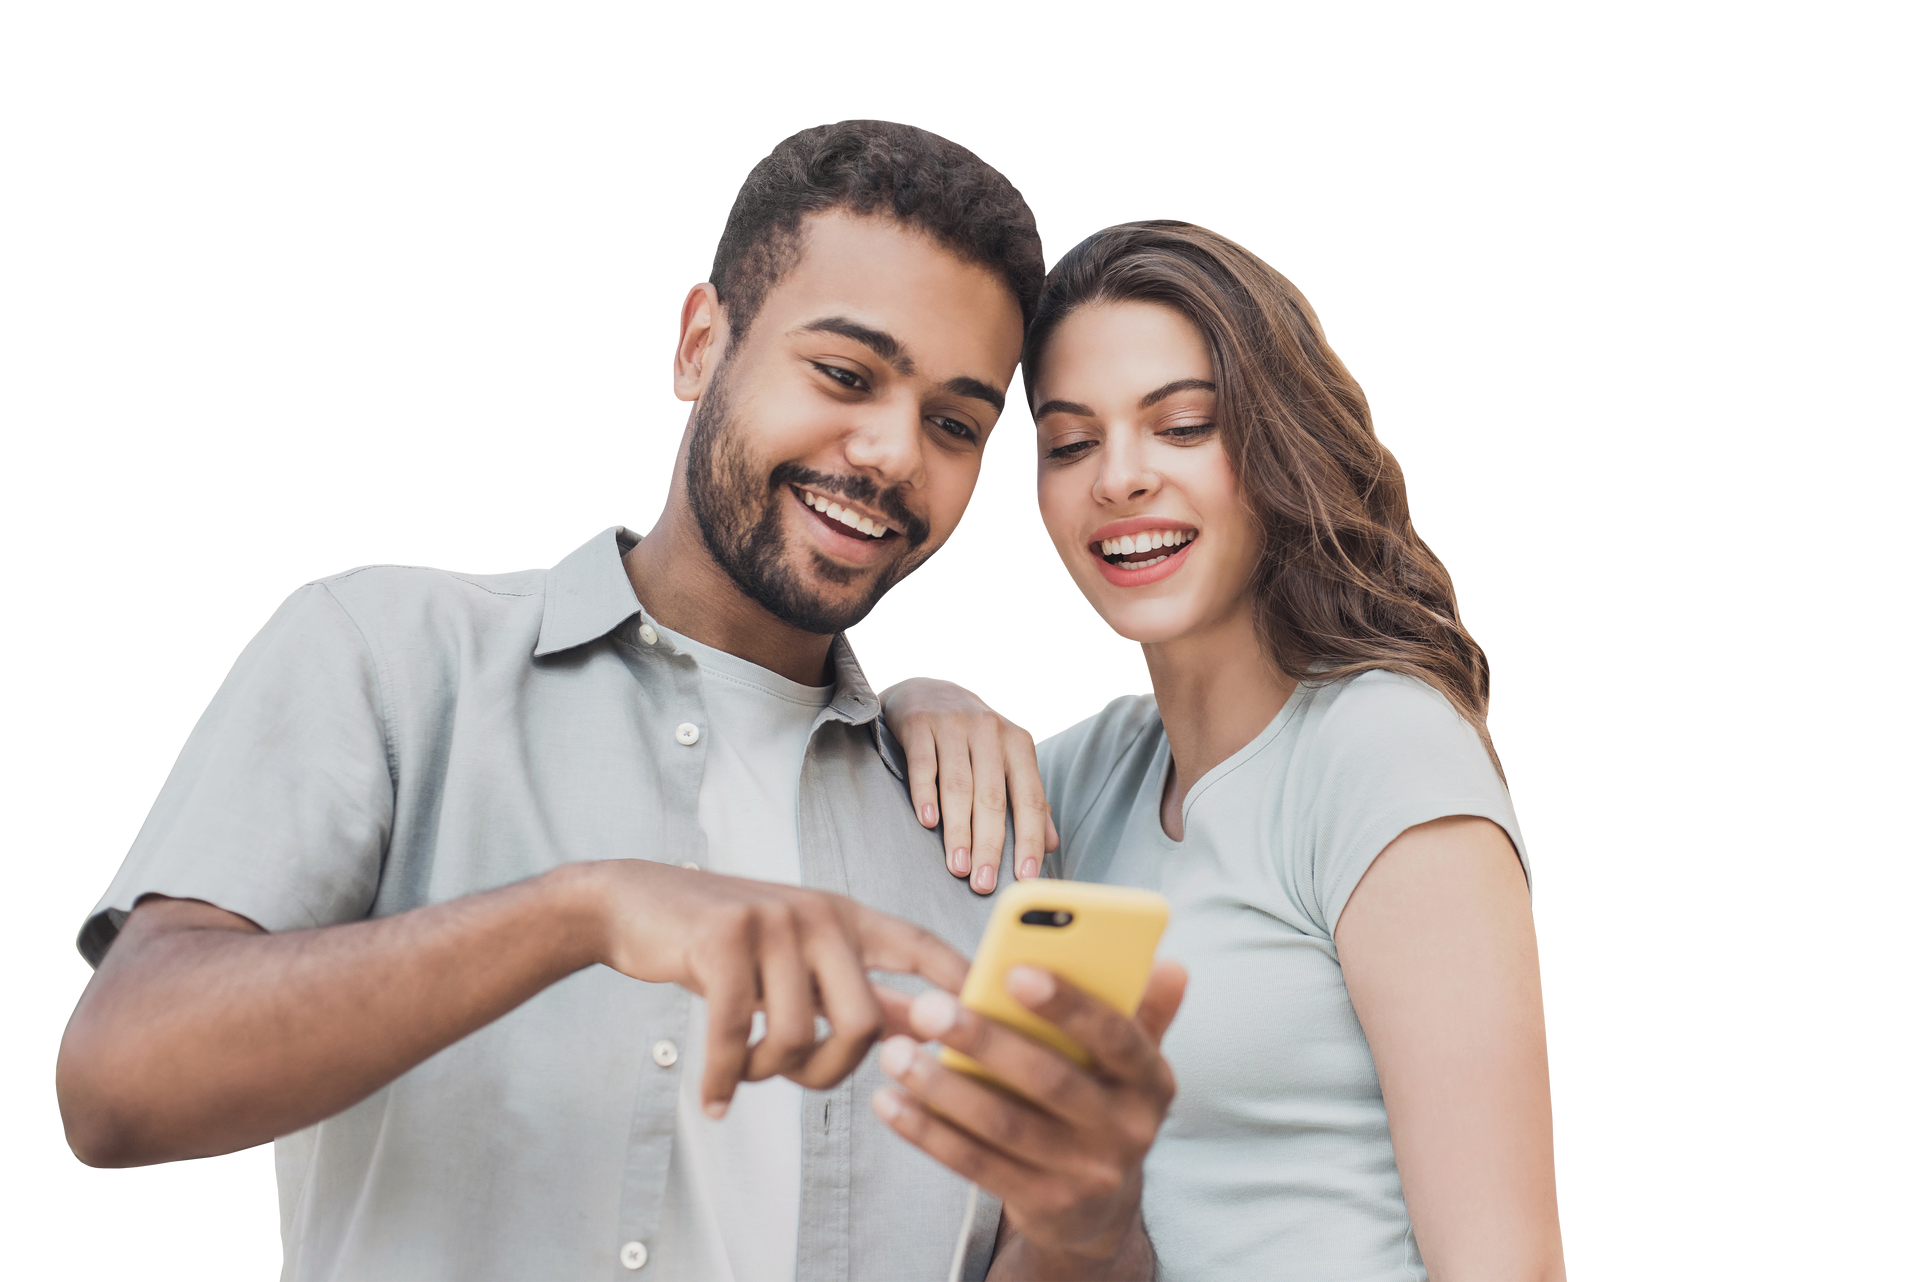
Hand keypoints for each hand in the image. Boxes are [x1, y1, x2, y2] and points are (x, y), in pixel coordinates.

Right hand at [587, 860, 971, 1116]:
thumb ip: (853, 987)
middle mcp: (819, 914)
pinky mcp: (723, 939)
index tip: (988, 1022)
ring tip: (747, 1071)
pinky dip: (724, 1079)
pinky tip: (716, 1101)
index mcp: (846, 918)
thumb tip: (921, 1029)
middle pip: (864, 1022)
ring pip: (798, 1036)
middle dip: (834, 1070)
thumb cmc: (725, 940)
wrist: (637, 901)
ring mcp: (772, 922)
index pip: (920, 947)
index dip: (960, 983)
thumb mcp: (796, 954)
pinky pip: (736, 1035)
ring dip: (770, 1073)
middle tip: (800, 1078)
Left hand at [870, 960, 1186, 1268]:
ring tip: (895, 1052)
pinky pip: (976, 1165)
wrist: (1100, 1209)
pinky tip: (891, 1103)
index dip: (1068, 1004)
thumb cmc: (1104, 1105)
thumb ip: (1142, 1013)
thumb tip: (1171, 963)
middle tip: (928, 1008)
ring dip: (942, 1088)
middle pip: (1049, 1081)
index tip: (1012, 970)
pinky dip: (928, 1133)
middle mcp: (1128, 1131)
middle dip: (984, 1042)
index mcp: (1151, 1082)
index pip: (1115, 1037)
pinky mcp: (1042, 1205)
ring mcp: (1085, 1174)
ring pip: (1004, 1125)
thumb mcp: (1133, 1065)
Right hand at [879, 676, 1057, 894]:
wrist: (930, 689)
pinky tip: (927, 824)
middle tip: (984, 884)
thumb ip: (1029, 799)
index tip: (1027, 876)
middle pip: (992, 797)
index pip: (1029, 797)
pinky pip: (924, 765)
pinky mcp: (920, 724)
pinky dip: (925, 795)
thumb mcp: (1007, 759)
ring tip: (957, 867)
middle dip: (989, 845)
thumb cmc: (974, 737)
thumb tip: (1051, 845)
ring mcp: (954, 725)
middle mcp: (989, 731)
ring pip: (959, 786)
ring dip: (958, 830)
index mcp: (1018, 743)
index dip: (1030, 838)